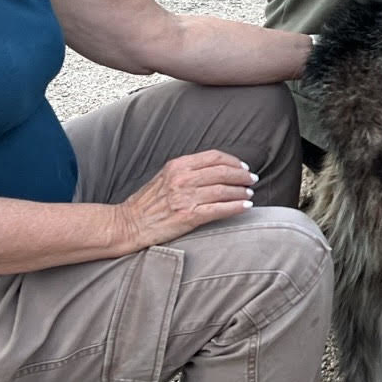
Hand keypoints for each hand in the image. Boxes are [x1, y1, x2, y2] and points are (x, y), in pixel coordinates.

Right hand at [115, 150, 257, 248]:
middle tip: (252, 179)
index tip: (243, 166)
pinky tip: (245, 206)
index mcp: (178, 165)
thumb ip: (187, 170)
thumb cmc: (147, 203)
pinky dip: (236, 207)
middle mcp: (183, 179)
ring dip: (241, 191)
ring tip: (249, 193)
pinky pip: (219, 209)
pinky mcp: (189, 216)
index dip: (233, 161)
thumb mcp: (165, 177)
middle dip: (242, 175)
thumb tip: (215, 170)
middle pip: (222, 172)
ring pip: (224, 190)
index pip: (214, 157)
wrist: (128, 224)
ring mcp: (186, 198)